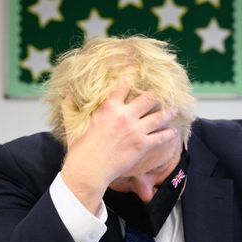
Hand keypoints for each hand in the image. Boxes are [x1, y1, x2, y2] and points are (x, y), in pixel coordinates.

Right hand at [61, 81, 177, 213]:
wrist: (89, 169)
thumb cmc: (80, 148)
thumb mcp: (72, 124)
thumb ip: (69, 106)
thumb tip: (66, 93)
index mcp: (109, 107)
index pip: (124, 84)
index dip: (133, 76)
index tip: (140, 71)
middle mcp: (125, 115)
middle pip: (149, 98)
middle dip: (157, 95)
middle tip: (163, 94)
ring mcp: (135, 130)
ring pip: (159, 115)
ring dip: (169, 111)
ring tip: (174, 109)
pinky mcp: (142, 145)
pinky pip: (161, 136)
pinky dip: (169, 134)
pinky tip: (173, 132)